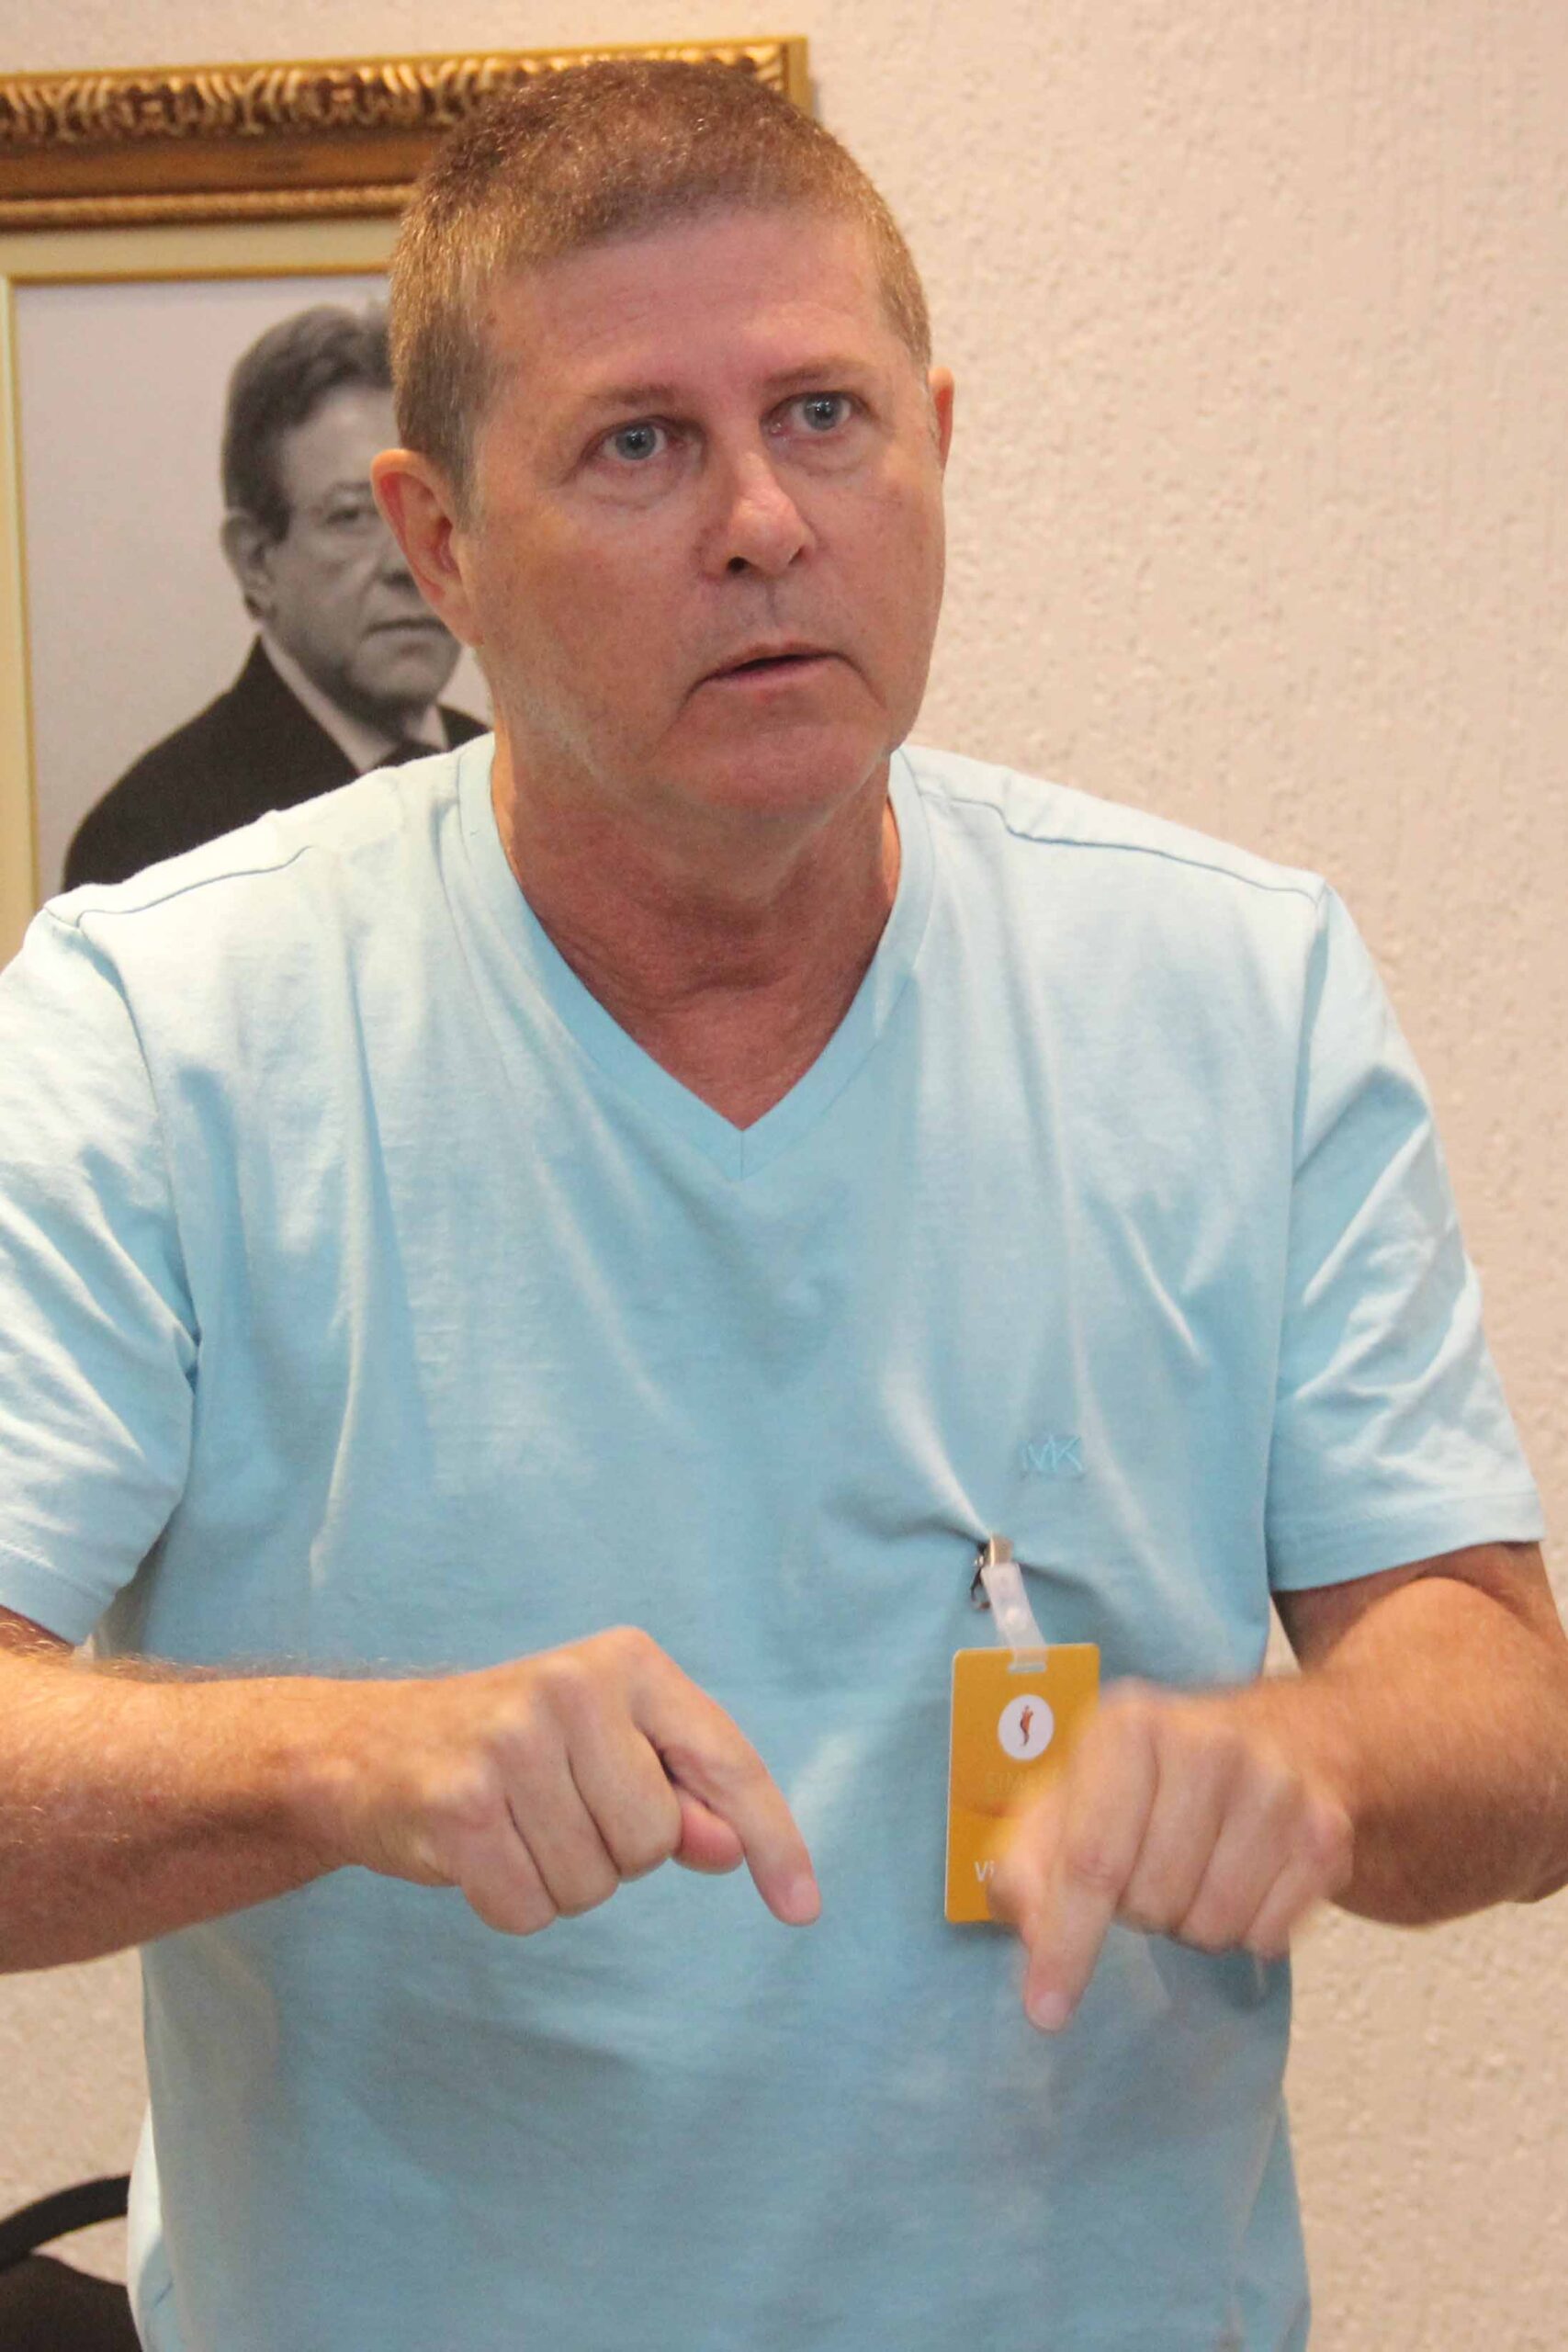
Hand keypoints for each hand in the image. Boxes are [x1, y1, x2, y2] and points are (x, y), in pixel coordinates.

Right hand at [298, 1625, 820, 1934]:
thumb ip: (680, 1794)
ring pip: (595, 1884)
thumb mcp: (605, 1748)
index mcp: (627, 1663)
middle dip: (615, 1854)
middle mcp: (571, 1686)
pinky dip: (511, 1903)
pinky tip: (479, 1854)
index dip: (771, 1839)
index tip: (801, 1906)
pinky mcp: (459, 1803)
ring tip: (517, 1825)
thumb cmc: (509, 1749)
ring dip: (560, 1880)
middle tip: (557, 1810)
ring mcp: (511, 1742)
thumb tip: (732, 1848)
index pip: (725, 1759)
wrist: (363, 1748)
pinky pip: (530, 1910)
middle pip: (653, 1841)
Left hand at [987, 1681, 1352, 2029]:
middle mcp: (1207, 1743)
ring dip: (1190, 1922)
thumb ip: (1027, 1864)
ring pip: (1213, 1926)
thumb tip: (1032, 1934)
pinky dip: (1245, 1929)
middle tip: (1147, 1866)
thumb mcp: (1070, 1798)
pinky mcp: (1325, 1832)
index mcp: (1129, 1726)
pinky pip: (1268, 1937)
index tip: (1045, 2012)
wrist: (1275, 1739)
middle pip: (1152, 1900)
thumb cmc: (1148, 1781)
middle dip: (1138, 1909)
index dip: (1065, 1943)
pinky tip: (1242, 1876)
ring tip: (1193, 1869)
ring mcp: (1276, 1784)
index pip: (1092, 1860)